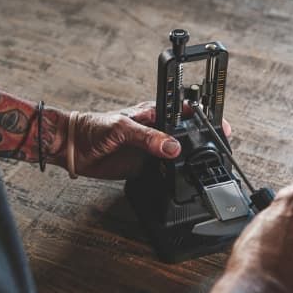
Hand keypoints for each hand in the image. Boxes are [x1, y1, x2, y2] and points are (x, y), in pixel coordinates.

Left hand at [51, 101, 231, 179]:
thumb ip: (148, 137)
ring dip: (187, 162)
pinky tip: (178, 180)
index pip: (185, 113)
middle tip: (216, 152)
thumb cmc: (93, 127)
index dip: (204, 119)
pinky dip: (172, 177)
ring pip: (177, 156)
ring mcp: (152, 150)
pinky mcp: (145, 167)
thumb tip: (173, 147)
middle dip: (201, 143)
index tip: (221, 128)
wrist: (72, 148)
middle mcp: (156, 131)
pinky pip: (164, 173)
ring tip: (200, 168)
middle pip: (186, 136)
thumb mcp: (122, 128)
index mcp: (154, 113)